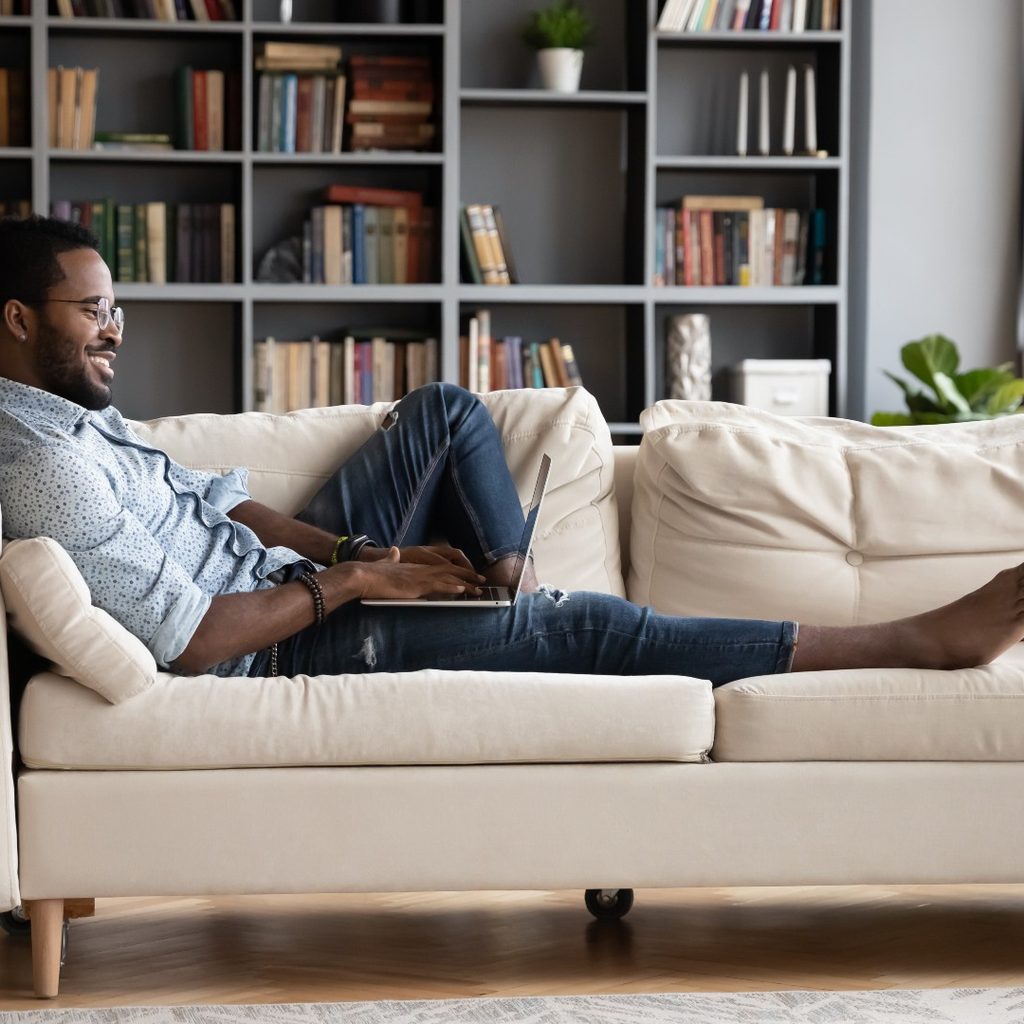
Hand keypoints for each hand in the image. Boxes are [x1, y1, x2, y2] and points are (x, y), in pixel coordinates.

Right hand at [352, 547, 485, 599]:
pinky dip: (451, 588)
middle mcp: (421, 569)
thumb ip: (392, 559)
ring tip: (478, 589)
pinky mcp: (416, 585)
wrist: (363, 575)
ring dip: (465, 584)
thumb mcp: (386, 564)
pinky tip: (462, 591)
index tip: (468, 576)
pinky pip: (438, 586)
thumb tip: (394, 551)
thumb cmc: (373, 573)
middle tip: (482, 581)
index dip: (456, 571)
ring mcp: (419, 576)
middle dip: (467, 576)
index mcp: (416, 566)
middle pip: (449, 571)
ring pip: (448, 578)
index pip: (441, 567)